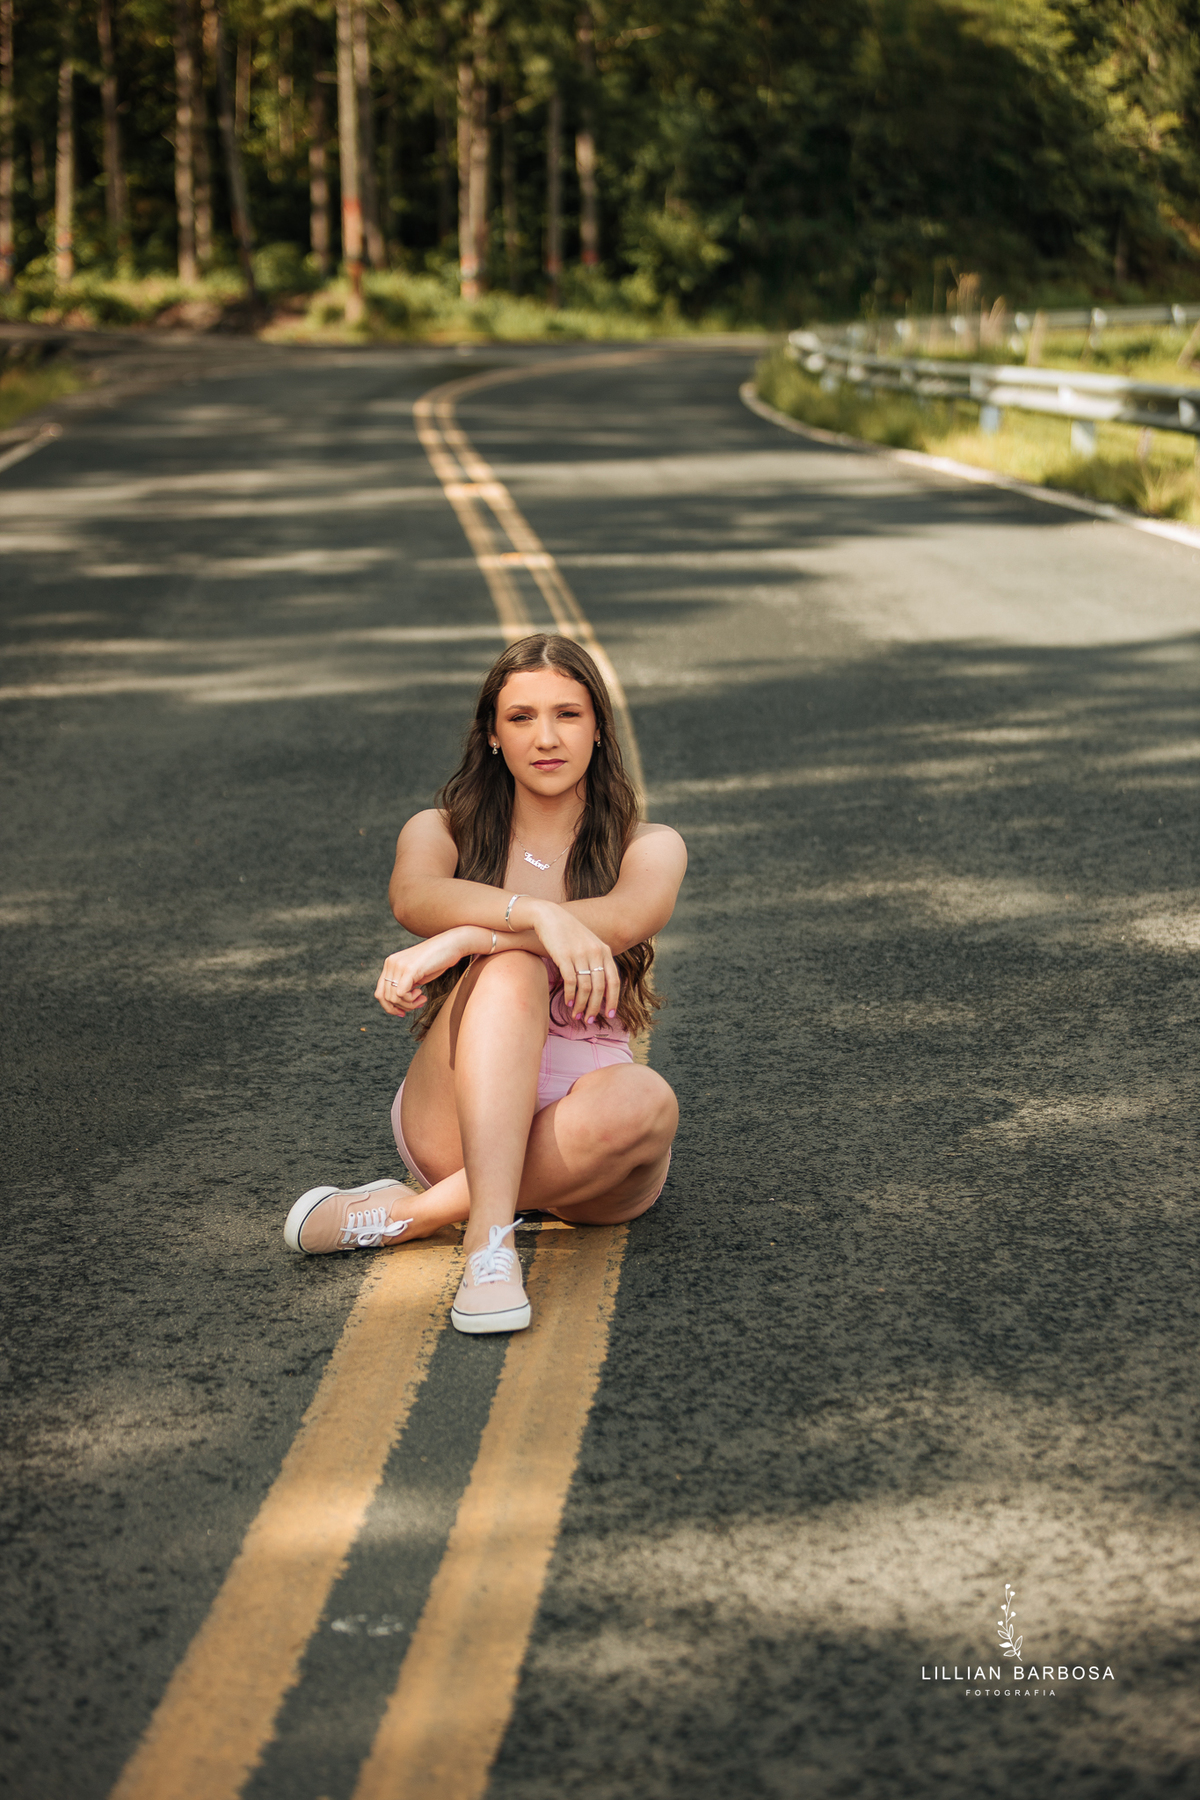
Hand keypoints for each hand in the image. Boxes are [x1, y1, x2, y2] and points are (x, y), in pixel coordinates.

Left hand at [375, 929, 469, 1016]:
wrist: (451, 945)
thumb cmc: (437, 960)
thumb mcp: (415, 975)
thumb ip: (404, 985)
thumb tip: (397, 1005)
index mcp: (390, 964)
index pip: (380, 992)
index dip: (389, 1007)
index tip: (402, 1013)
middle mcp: (391, 963)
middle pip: (384, 997)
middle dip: (401, 1007)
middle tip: (417, 1004)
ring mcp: (398, 965)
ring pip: (393, 998)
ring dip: (409, 1004)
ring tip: (422, 998)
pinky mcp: (409, 969)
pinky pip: (401, 994)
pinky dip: (411, 1000)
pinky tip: (422, 994)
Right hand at [523, 900, 619, 1023]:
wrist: (549, 916)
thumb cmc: (569, 933)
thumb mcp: (589, 943)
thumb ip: (597, 960)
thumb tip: (600, 986)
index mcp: (605, 951)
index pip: (614, 980)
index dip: (613, 999)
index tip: (610, 1014)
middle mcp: (595, 952)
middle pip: (600, 988)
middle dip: (595, 1007)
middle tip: (589, 1020)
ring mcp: (580, 954)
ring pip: (586, 988)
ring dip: (582, 1005)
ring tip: (576, 1015)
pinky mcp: (564, 956)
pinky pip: (570, 982)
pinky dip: (570, 995)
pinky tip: (568, 1002)